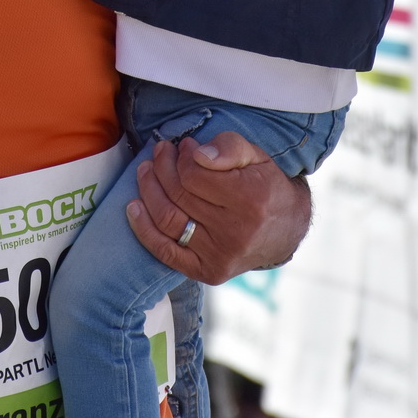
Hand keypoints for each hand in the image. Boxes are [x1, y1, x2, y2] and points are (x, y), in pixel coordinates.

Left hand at [126, 131, 310, 283]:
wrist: (284, 231)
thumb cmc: (266, 187)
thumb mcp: (257, 156)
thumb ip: (229, 146)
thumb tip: (197, 153)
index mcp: (250, 198)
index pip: (194, 174)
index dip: (182, 156)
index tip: (182, 146)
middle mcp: (235, 231)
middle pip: (178, 195)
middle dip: (162, 168)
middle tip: (160, 152)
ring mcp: (220, 255)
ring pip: (168, 220)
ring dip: (148, 191)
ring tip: (145, 171)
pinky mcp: (207, 271)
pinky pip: (165, 251)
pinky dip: (143, 229)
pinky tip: (133, 207)